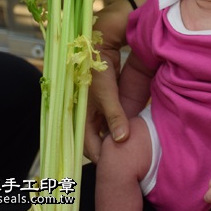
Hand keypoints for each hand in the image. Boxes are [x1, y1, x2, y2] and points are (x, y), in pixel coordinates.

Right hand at [84, 47, 129, 162]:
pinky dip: (117, 126)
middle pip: (96, 141)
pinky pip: (109, 121)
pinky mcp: (102, 104)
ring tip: (130, 145)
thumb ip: (115, 117)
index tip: (119, 163)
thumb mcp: (107, 95)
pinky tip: (129, 129)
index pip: (89, 147)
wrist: (98, 47)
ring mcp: (93, 111)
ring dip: (114, 137)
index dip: (103, 156)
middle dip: (110, 148)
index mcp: (79, 118)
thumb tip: (122, 139)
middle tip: (127, 156)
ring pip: (104, 131)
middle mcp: (85, 117)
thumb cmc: (97, 71)